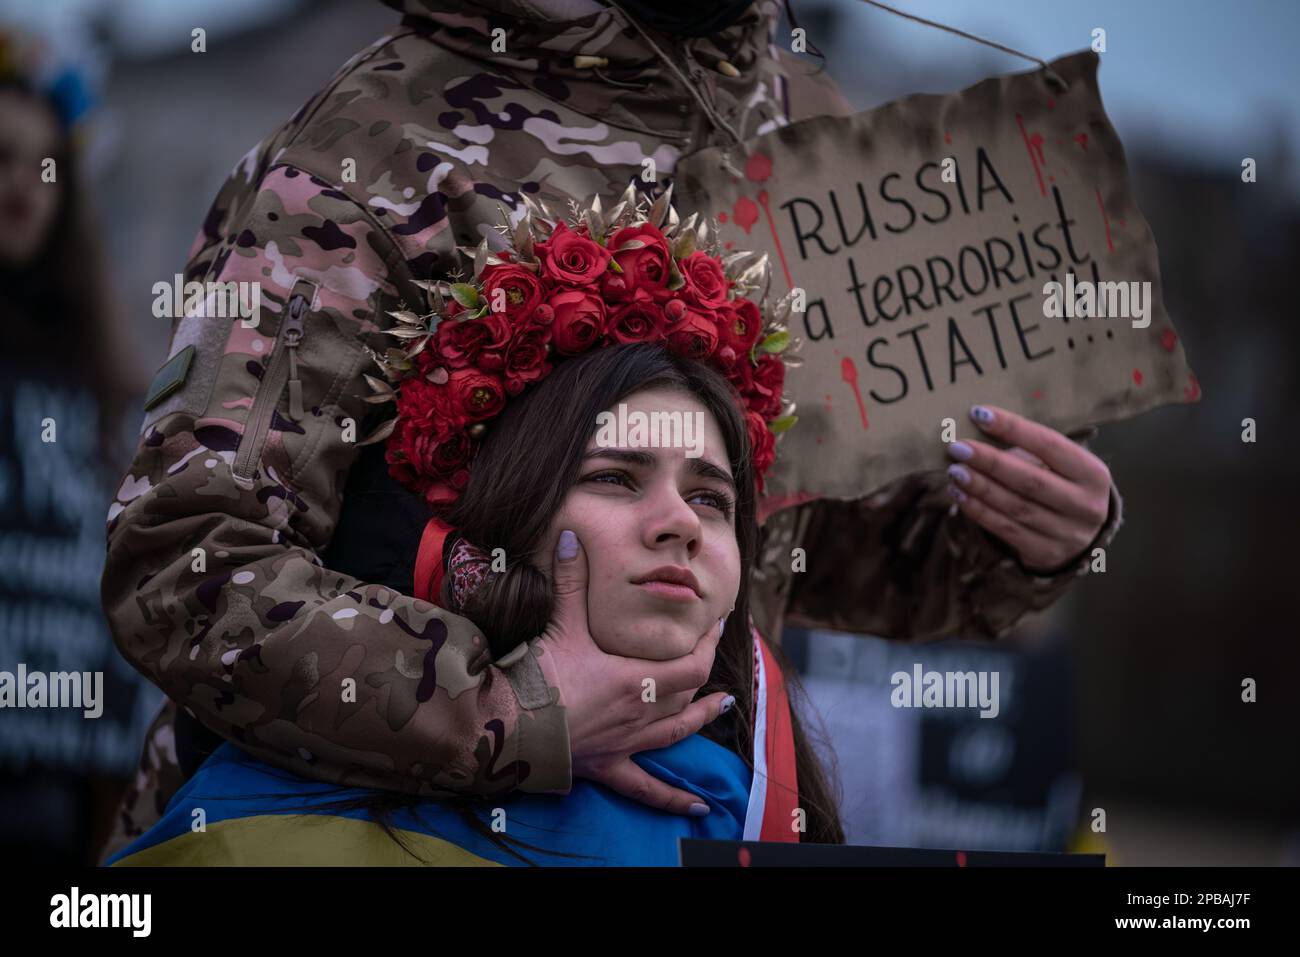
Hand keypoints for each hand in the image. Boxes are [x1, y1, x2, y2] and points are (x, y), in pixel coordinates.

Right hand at [537, 528, 732, 815]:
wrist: (506, 730)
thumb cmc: (536, 676)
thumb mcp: (559, 622)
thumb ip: (571, 579)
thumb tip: (571, 535)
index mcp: (636, 679)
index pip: (691, 663)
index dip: (709, 644)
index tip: (716, 624)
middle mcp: (640, 713)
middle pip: (687, 693)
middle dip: (705, 671)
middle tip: (713, 651)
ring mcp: (626, 743)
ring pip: (677, 733)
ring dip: (702, 718)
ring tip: (722, 706)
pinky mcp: (608, 767)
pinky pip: (648, 787)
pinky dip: (674, 798)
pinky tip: (698, 809)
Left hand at [944, 404, 1110, 573]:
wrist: (1078, 536)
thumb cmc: (1061, 486)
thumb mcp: (1060, 466)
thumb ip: (1030, 450)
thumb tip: (979, 428)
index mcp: (1094, 474)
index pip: (1050, 445)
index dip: (1013, 428)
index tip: (979, 414)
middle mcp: (1087, 505)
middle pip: (1031, 480)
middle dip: (990, 461)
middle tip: (957, 447)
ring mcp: (1068, 534)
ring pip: (1016, 507)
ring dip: (980, 487)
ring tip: (954, 471)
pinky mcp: (1046, 553)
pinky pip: (1006, 529)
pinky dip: (979, 510)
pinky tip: (959, 494)